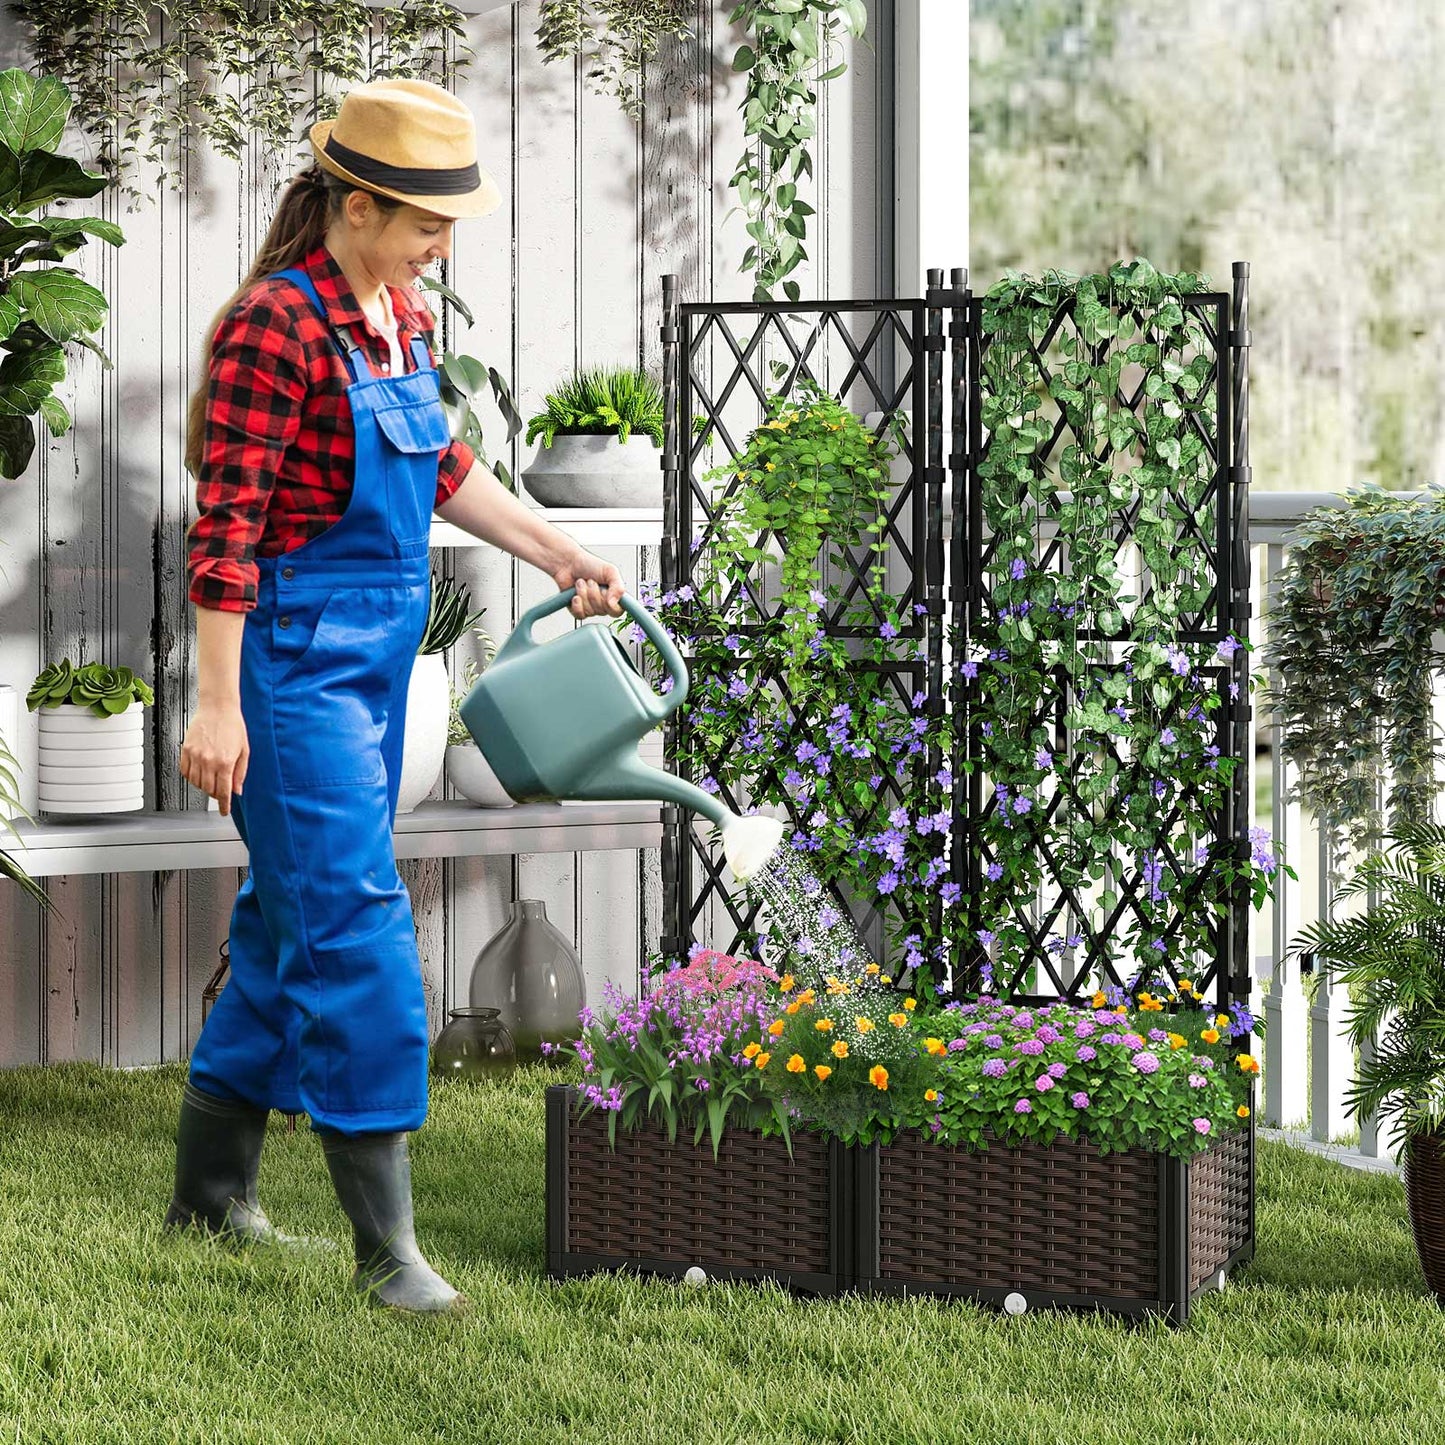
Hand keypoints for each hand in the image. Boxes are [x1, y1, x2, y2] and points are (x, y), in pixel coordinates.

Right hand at [180, 701, 248, 816]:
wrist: (217, 707)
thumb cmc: (233, 725)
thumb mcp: (244, 750)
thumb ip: (240, 772)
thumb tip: (238, 790)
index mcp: (225, 762)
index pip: (223, 791)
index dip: (223, 805)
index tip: (224, 811)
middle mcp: (208, 760)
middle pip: (208, 789)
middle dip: (215, 794)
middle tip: (220, 791)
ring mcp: (195, 756)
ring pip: (196, 782)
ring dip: (204, 786)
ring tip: (211, 779)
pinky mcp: (186, 750)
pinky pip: (185, 772)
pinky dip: (191, 777)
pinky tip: (199, 773)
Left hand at [554, 549, 623, 618]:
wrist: (568, 563)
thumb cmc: (588, 565)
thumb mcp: (610, 571)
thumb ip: (618, 587)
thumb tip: (614, 603)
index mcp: (613, 595)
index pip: (618, 611)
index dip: (611, 603)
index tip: (605, 591)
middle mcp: (603, 603)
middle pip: (602, 611)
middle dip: (594, 594)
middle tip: (591, 582)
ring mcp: (590, 607)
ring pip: (590, 612)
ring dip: (584, 595)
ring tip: (581, 584)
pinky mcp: (578, 610)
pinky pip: (580, 615)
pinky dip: (577, 604)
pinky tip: (575, 595)